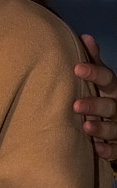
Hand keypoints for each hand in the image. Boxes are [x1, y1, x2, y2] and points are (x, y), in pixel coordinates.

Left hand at [74, 34, 116, 159]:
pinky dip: (107, 150)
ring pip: (115, 129)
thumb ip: (93, 61)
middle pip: (111, 105)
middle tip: (76, 105)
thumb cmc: (102, 98)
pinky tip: (96, 149)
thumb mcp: (100, 81)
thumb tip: (85, 36)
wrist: (113, 125)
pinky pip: (116, 150)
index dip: (94, 73)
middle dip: (95, 105)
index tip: (76, 68)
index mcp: (112, 90)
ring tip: (86, 127)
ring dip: (101, 128)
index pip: (107, 79)